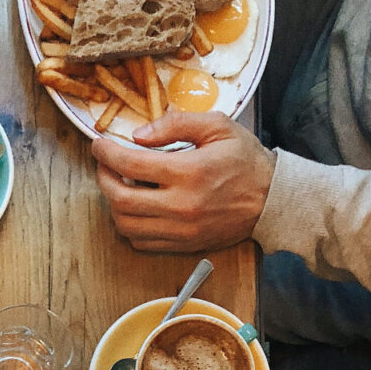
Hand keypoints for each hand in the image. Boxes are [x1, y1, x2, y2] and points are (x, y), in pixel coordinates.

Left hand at [91, 111, 275, 251]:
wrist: (272, 200)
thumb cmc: (245, 160)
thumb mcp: (218, 126)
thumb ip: (176, 124)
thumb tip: (137, 136)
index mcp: (189, 172)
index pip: (130, 163)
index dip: (106, 153)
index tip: (98, 145)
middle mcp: (181, 205)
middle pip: (120, 198)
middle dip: (103, 179)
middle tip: (104, 165)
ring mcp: (180, 229)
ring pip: (126, 224)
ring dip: (113, 204)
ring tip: (118, 185)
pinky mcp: (182, 244)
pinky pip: (141, 241)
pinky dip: (129, 225)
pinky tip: (134, 208)